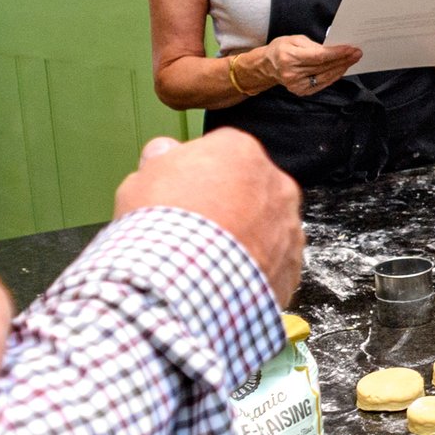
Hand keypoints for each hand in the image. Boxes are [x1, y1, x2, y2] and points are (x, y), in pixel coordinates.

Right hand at [116, 131, 303, 306]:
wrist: (182, 283)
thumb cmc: (163, 229)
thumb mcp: (142, 181)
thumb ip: (160, 159)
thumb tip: (162, 152)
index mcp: (240, 151)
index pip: (223, 152)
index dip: (200, 175)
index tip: (184, 193)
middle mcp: (275, 183)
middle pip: (251, 188)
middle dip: (230, 204)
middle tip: (197, 227)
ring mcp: (288, 226)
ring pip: (267, 226)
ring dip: (247, 238)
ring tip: (209, 258)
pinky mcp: (292, 267)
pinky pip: (274, 263)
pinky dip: (256, 271)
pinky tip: (226, 279)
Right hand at [262, 34, 360, 96]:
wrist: (268, 65)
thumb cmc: (282, 49)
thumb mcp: (294, 39)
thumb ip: (313, 45)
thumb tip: (332, 49)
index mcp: (289, 57)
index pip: (318, 57)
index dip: (336, 53)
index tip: (350, 48)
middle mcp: (292, 73)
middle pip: (324, 67)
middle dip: (343, 60)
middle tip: (357, 53)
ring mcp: (296, 85)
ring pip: (325, 77)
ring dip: (341, 68)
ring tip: (353, 60)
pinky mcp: (301, 91)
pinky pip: (322, 84)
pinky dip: (334, 76)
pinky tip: (342, 69)